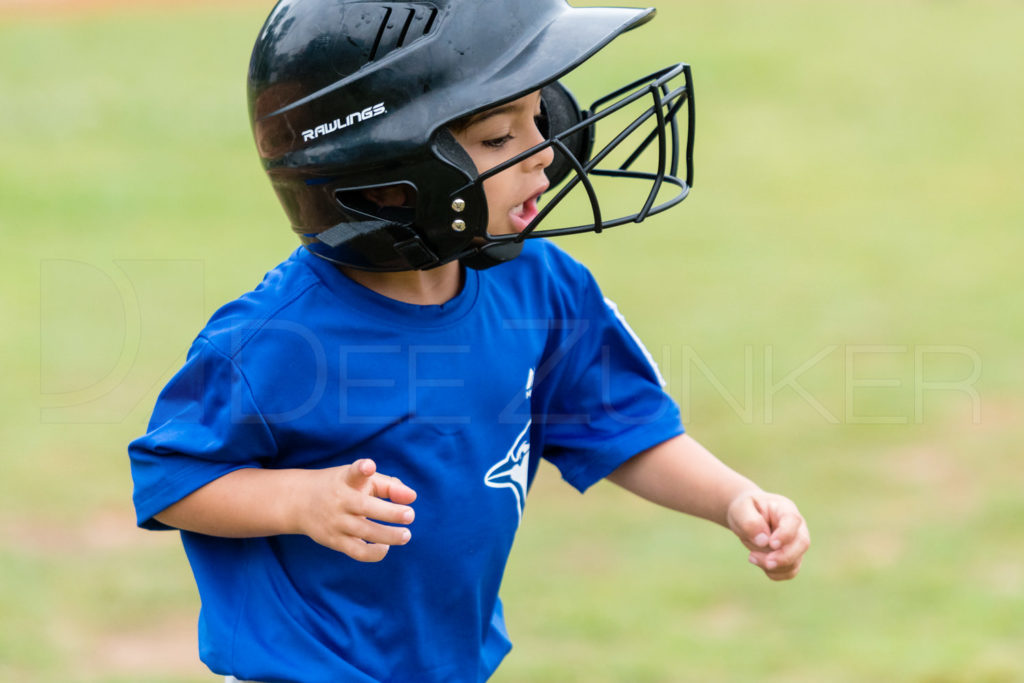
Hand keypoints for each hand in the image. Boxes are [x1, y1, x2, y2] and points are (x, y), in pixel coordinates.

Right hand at [295, 459, 417, 561]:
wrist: (299, 502)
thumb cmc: (342, 487)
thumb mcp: (361, 479)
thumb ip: (389, 485)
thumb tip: (412, 498)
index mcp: (346, 480)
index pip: (353, 472)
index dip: (362, 468)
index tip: (368, 466)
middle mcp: (340, 500)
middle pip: (365, 507)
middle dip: (390, 513)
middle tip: (410, 515)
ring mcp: (336, 522)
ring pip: (365, 532)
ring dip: (389, 536)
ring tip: (405, 535)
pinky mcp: (334, 541)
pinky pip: (358, 552)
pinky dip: (375, 553)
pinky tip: (385, 546)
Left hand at [726, 491, 809, 580]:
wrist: (745, 517)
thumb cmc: (744, 509)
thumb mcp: (740, 509)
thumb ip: (750, 521)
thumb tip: (763, 541)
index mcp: (785, 509)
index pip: (793, 521)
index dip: (785, 534)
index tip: (771, 543)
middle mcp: (796, 527)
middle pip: (802, 544)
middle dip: (784, 557)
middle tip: (764, 560)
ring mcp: (796, 543)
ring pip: (795, 561)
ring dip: (774, 566)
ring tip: (751, 557)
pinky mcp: (791, 557)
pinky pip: (790, 571)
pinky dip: (775, 573)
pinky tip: (758, 563)